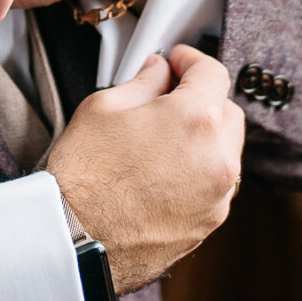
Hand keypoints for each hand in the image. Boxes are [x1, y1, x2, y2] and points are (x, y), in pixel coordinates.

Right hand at [46, 45, 243, 293]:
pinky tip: (165, 172)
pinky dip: (200, 171)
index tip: (177, 61)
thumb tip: (158, 73)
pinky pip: (216, 185)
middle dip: (203, 99)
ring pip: (226, 151)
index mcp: (195, 120)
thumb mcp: (103, 108)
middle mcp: (217, 159)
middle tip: (168, 97)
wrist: (73, 241)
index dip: (192, 60)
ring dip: (205, 138)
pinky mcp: (209, 223)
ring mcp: (217, 195)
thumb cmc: (82, 178)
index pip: (213, 73)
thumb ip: (143, 82)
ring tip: (163, 140)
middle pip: (228, 112)